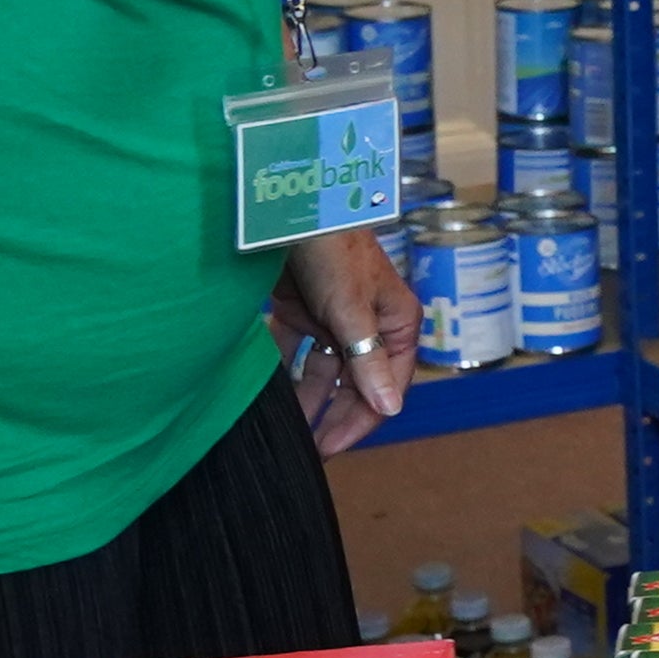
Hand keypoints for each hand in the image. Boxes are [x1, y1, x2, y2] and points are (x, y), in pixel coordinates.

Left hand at [274, 228, 415, 451]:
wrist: (289, 206)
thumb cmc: (332, 250)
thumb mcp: (351, 310)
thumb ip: (367, 361)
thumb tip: (392, 408)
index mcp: (395, 325)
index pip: (385, 386)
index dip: (360, 420)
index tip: (330, 448)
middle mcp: (368, 325)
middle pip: (354, 383)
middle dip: (332, 415)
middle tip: (308, 450)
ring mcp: (333, 318)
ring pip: (321, 371)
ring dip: (305, 398)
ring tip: (285, 429)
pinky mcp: (300, 310)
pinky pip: (292, 351)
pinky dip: (280, 370)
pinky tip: (263, 394)